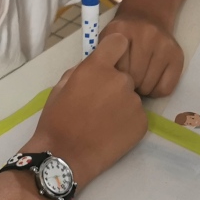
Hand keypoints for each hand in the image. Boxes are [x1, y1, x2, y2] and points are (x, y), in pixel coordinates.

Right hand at [35, 33, 146, 184]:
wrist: (65, 156)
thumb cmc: (56, 121)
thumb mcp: (60, 87)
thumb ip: (82, 71)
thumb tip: (94, 66)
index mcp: (97, 68)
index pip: (119, 42)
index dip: (115, 50)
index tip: (110, 60)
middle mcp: (121, 80)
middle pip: (125, 74)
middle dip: (114, 84)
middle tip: (99, 104)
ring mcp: (134, 102)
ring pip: (131, 96)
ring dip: (121, 104)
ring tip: (103, 122)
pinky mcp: (143, 122)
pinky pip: (136, 115)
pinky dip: (127, 121)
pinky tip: (112, 133)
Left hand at [100, 10, 183, 96]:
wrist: (147, 14)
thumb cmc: (123, 34)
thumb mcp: (106, 39)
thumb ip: (101, 59)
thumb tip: (102, 86)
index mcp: (121, 30)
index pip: (115, 69)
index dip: (113, 77)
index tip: (113, 75)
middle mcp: (146, 34)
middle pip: (133, 78)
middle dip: (129, 84)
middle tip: (127, 79)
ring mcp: (164, 44)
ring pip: (149, 86)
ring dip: (142, 88)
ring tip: (139, 79)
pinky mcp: (177, 55)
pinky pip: (165, 88)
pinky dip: (156, 91)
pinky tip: (151, 80)